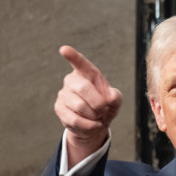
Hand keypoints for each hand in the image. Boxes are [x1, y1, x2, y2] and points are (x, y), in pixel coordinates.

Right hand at [55, 46, 121, 162]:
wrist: (94, 124)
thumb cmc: (105, 107)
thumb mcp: (115, 102)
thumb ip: (116, 97)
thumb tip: (111, 96)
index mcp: (87, 73)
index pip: (80, 62)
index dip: (72, 56)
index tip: (64, 49)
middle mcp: (72, 80)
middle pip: (83, 87)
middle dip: (98, 102)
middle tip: (103, 110)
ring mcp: (63, 94)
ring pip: (79, 105)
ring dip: (93, 115)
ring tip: (97, 116)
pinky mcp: (59, 108)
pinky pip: (74, 119)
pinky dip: (88, 125)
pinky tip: (93, 124)